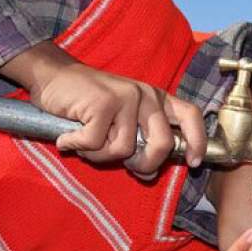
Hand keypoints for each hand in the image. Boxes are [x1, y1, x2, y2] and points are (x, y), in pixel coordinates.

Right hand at [0, 41, 205, 176]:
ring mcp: (126, 97)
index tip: (194, 162)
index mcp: (158, 99)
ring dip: (100, 155)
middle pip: (162, 144)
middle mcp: (147, 95)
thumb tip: (151, 173)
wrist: (54, 77)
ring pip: (124, 149)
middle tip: (127, 166)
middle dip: (145, 164)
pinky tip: (70, 136)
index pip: (191, 116)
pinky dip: (78, 146)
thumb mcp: (124, 120)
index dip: (198, 141)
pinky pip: (97, 144)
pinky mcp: (104, 103)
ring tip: (87, 141)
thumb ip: (141, 141)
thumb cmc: (89, 105)